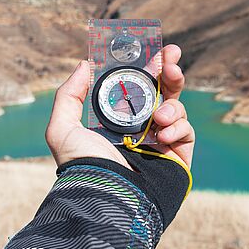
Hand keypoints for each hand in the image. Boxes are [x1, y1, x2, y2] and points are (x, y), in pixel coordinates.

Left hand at [45, 44, 194, 169]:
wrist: (108, 199)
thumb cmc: (83, 166)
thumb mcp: (62, 128)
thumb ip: (69, 95)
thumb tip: (84, 64)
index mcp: (117, 119)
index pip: (136, 86)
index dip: (147, 66)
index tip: (156, 49)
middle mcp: (140, 129)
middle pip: (162, 91)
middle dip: (170, 71)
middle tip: (172, 57)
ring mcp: (160, 142)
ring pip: (176, 108)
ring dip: (172, 104)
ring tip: (159, 118)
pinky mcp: (177, 156)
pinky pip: (186, 131)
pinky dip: (179, 127)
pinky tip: (164, 135)